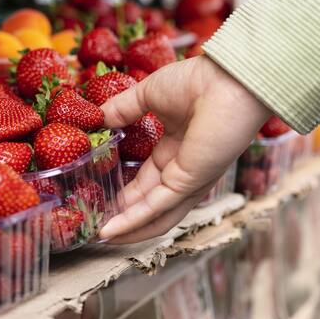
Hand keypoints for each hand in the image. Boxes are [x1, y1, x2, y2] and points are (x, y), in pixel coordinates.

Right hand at [99, 56, 269, 243]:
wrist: (224, 80)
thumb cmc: (197, 81)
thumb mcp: (148, 94)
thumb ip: (121, 109)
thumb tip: (96, 119)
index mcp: (177, 148)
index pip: (147, 179)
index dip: (123, 191)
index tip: (99, 197)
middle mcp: (183, 169)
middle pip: (149, 202)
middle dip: (123, 215)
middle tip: (95, 223)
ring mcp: (188, 179)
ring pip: (155, 215)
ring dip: (128, 229)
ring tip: (101, 238)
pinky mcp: (189, 183)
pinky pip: (157, 209)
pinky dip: (133, 222)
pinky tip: (111, 230)